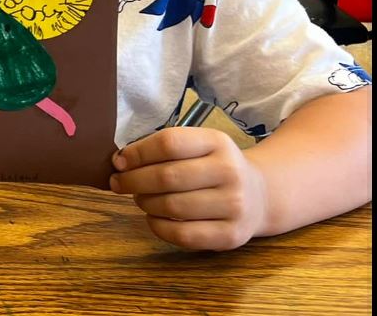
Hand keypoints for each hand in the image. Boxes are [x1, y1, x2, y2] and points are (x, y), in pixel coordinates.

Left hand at [110, 127, 267, 250]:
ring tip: (140, 198)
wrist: (260, 196)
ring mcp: (234, 205)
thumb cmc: (214, 167)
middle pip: (167, 176)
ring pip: (172, 206)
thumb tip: (121, 162)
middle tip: (119, 183)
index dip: (137, 153)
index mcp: (217, 142)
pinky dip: (158, 227)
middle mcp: (230, 172)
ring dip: (145, 203)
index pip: (169, 143)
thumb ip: (164, 148)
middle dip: (133, 181)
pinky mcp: (231, 235)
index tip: (119, 162)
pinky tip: (153, 218)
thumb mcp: (199, 146)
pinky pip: (183, 234)